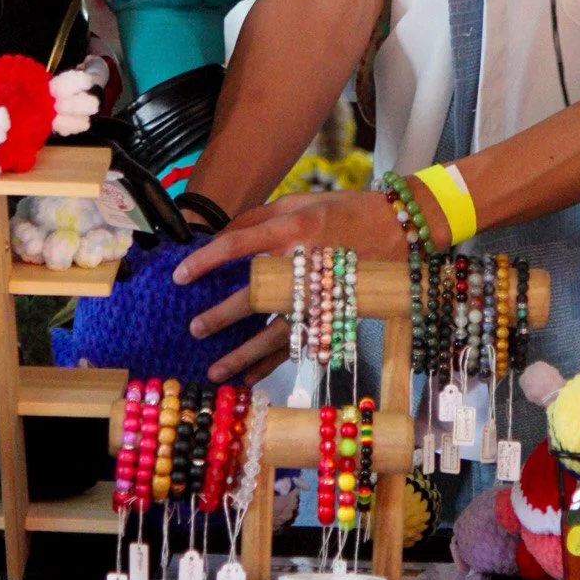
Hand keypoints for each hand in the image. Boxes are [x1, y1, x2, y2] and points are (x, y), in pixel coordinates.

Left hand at [174, 187, 406, 383]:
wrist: (400, 229)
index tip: (179, 275)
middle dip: (220, 316)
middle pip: (252, 296)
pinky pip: (298, 345)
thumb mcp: (299, 202)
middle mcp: (302, 264)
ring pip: (274, 333)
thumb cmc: (344, 211)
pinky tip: (250, 378)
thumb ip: (258, 218)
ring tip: (214, 371)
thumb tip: (220, 237)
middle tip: (194, 328)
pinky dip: (272, 364)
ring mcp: (320, 295)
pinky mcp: (333, 315)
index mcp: (290, 229)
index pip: (236, 246)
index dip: (203, 261)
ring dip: (242, 355)